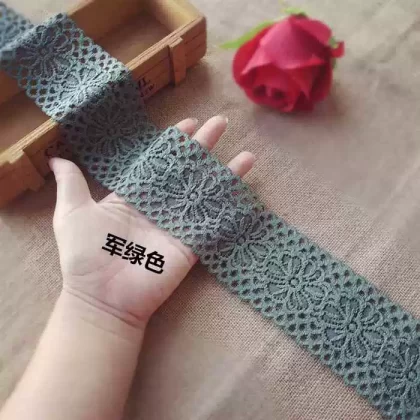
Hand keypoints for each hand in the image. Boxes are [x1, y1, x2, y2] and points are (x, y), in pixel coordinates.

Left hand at [51, 116, 255, 327]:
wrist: (101, 297)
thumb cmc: (84, 255)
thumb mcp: (72, 213)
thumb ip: (71, 184)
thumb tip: (56, 157)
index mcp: (134, 196)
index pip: (159, 162)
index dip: (174, 143)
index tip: (190, 123)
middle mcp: (159, 206)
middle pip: (187, 170)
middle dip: (205, 147)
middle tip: (222, 124)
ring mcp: (177, 225)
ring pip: (205, 192)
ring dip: (226, 174)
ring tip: (247, 156)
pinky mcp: (190, 244)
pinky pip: (212, 221)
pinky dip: (229, 207)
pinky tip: (245, 190)